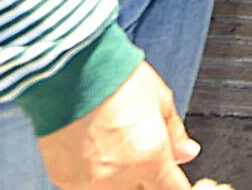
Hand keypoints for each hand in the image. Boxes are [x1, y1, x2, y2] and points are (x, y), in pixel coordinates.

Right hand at [36, 58, 195, 189]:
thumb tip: (187, 152)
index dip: (174, 183)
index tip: (173, 177)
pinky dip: (94, 175)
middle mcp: (119, 177)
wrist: (68, 72)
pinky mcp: (64, 179)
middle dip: (147, 179)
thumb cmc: (114, 79)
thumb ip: (174, 133)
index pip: (172, 189)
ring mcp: (89, 182)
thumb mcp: (159, 99)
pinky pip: (86, 186)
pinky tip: (92, 149)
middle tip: (141, 154)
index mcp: (149, 157)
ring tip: (114, 146)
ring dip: (120, 178)